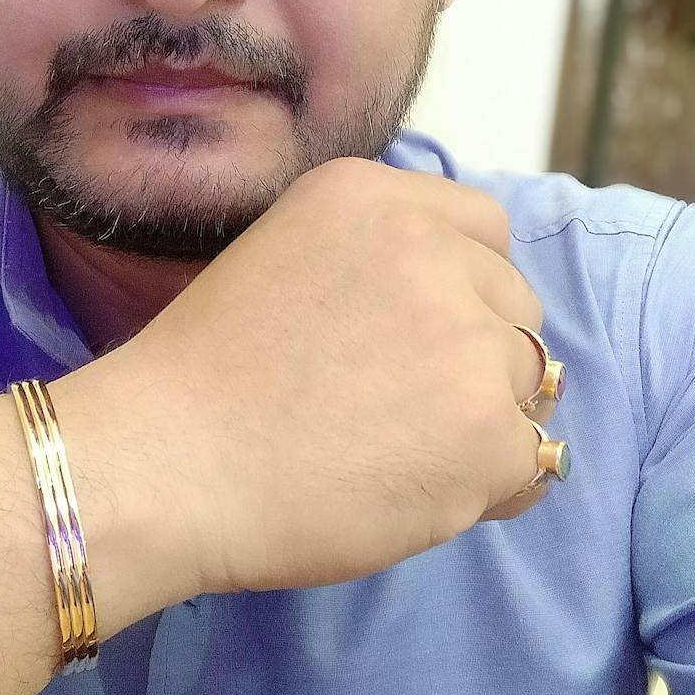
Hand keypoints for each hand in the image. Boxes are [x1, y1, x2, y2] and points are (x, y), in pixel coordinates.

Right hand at [127, 155, 552, 596]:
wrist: (166, 464)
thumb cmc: (201, 382)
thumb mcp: (283, 257)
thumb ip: (372, 260)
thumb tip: (456, 307)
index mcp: (371, 197)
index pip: (484, 228)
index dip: (466, 287)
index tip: (424, 335)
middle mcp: (428, 250)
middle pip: (514, 306)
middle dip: (478, 356)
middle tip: (400, 410)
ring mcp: (465, 339)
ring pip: (525, 384)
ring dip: (482, 423)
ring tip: (398, 458)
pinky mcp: (485, 429)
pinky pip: (528, 460)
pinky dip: (487, 489)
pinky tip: (416, 497)